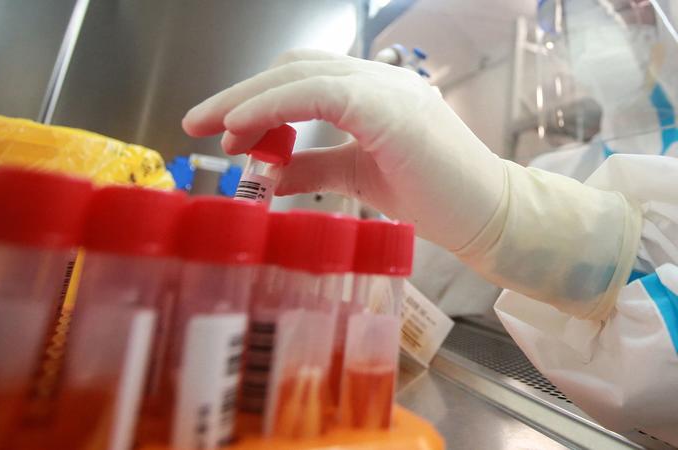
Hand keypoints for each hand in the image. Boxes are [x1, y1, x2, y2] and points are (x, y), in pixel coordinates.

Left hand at [183, 49, 640, 320]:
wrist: (487, 217)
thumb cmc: (432, 197)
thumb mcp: (355, 177)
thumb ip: (313, 167)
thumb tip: (268, 174)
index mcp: (373, 92)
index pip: (303, 77)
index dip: (257, 97)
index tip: (221, 128)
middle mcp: (379, 79)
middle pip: (294, 67)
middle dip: (240, 94)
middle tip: (200, 123)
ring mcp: (387, 88)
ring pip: (301, 75)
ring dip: (250, 100)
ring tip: (216, 129)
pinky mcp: (390, 109)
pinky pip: (319, 95)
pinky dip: (275, 108)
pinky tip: (247, 131)